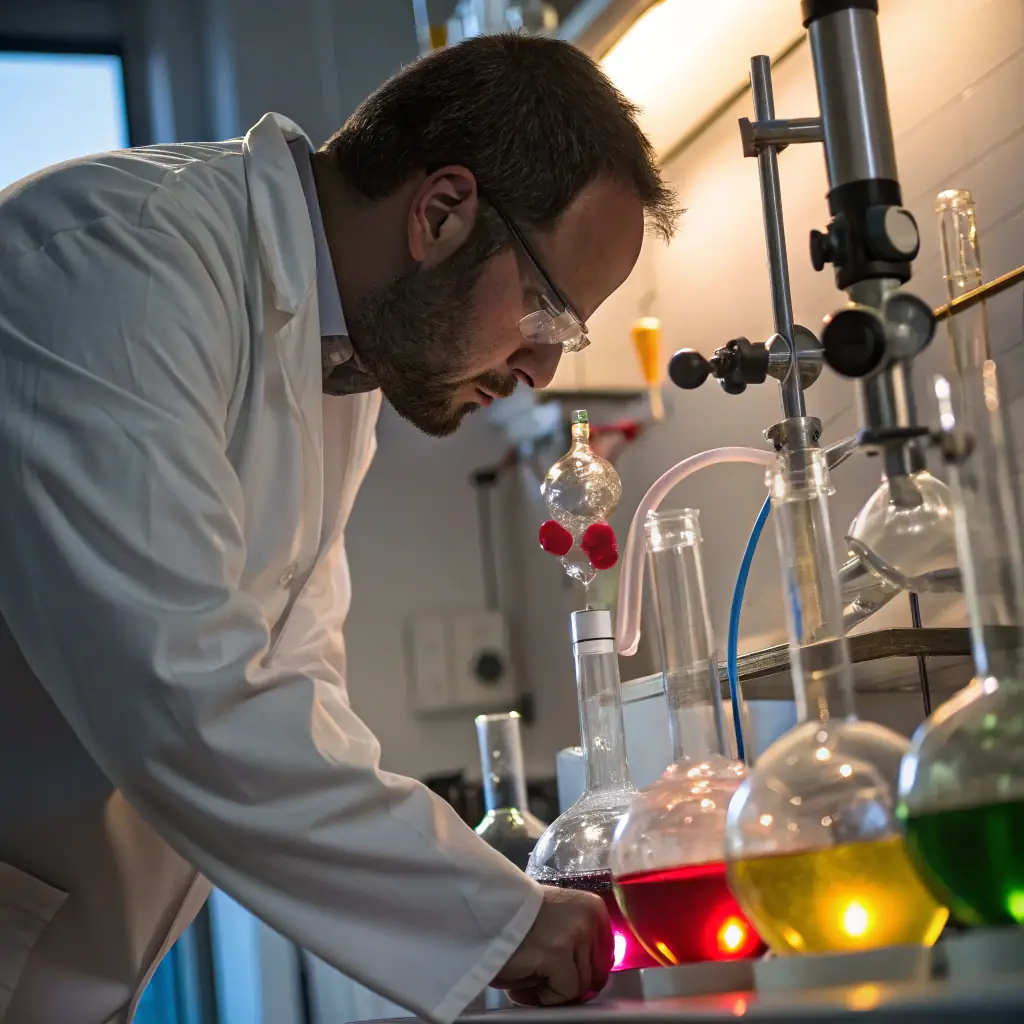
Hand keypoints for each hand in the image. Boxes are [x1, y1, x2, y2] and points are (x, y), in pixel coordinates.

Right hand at [491, 885, 613, 1005]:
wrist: (485, 911)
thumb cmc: (517, 918)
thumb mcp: (559, 921)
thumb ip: (578, 941)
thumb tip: (591, 980)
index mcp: (594, 908)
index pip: (606, 957)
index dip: (581, 970)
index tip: (561, 972)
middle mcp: (590, 918)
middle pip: (594, 973)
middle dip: (566, 980)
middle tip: (540, 973)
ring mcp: (575, 935)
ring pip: (579, 986)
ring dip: (552, 988)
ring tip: (528, 973)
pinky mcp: (558, 953)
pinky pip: (564, 994)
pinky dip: (544, 996)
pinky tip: (524, 980)